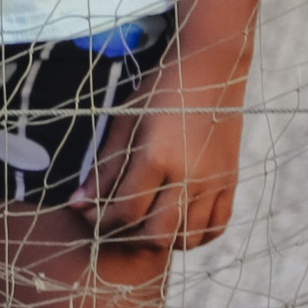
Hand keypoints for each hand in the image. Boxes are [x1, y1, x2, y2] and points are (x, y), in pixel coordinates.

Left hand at [71, 48, 246, 251]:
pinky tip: (177, 221)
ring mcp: (214, 181)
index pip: (126, 211)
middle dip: (129, 237)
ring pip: (187, 238)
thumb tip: (76, 204)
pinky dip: (195, 234)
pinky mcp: (231, 181)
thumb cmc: (159, 92)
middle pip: (157, 235)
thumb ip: (104, 169)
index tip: (89, 214)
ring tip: (146, 221)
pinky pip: (216, 227)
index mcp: (158, 157)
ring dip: (162, 238)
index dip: (101, 221)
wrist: (211, 70)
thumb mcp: (125, 124)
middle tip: (116, 223)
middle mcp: (190, 175)